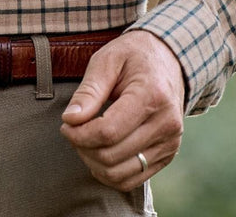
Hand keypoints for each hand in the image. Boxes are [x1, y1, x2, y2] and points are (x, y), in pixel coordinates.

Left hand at [59, 29, 184, 190]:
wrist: (169, 59)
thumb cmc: (134, 56)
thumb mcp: (107, 60)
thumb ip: (89, 91)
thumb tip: (70, 119)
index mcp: (152, 95)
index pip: (109, 132)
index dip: (80, 134)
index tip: (66, 124)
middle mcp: (166, 123)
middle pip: (112, 155)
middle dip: (83, 147)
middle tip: (72, 129)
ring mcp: (169, 142)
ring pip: (121, 174)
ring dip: (94, 163)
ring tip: (84, 140)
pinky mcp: (167, 155)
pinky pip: (133, 180)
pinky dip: (109, 173)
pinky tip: (99, 153)